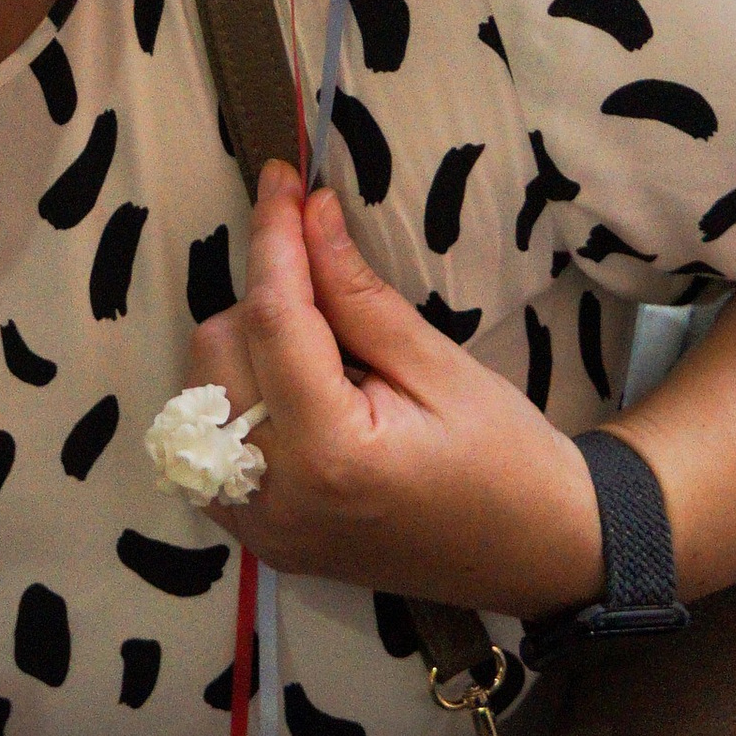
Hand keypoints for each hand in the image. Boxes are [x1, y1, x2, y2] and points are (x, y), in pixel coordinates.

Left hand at [187, 164, 602, 613]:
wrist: (535, 556)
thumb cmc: (505, 460)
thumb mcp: (441, 365)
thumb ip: (358, 293)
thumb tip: (308, 214)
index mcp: (331, 455)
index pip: (273, 319)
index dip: (274, 238)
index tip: (280, 179)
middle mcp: (276, 496)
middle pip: (220, 351)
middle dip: (265, 302)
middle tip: (334, 300)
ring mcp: (257, 526)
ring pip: (200, 392)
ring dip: (246, 350)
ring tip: (326, 359)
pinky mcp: (255, 537)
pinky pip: (206, 443)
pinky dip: (237, 401)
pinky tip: (295, 394)